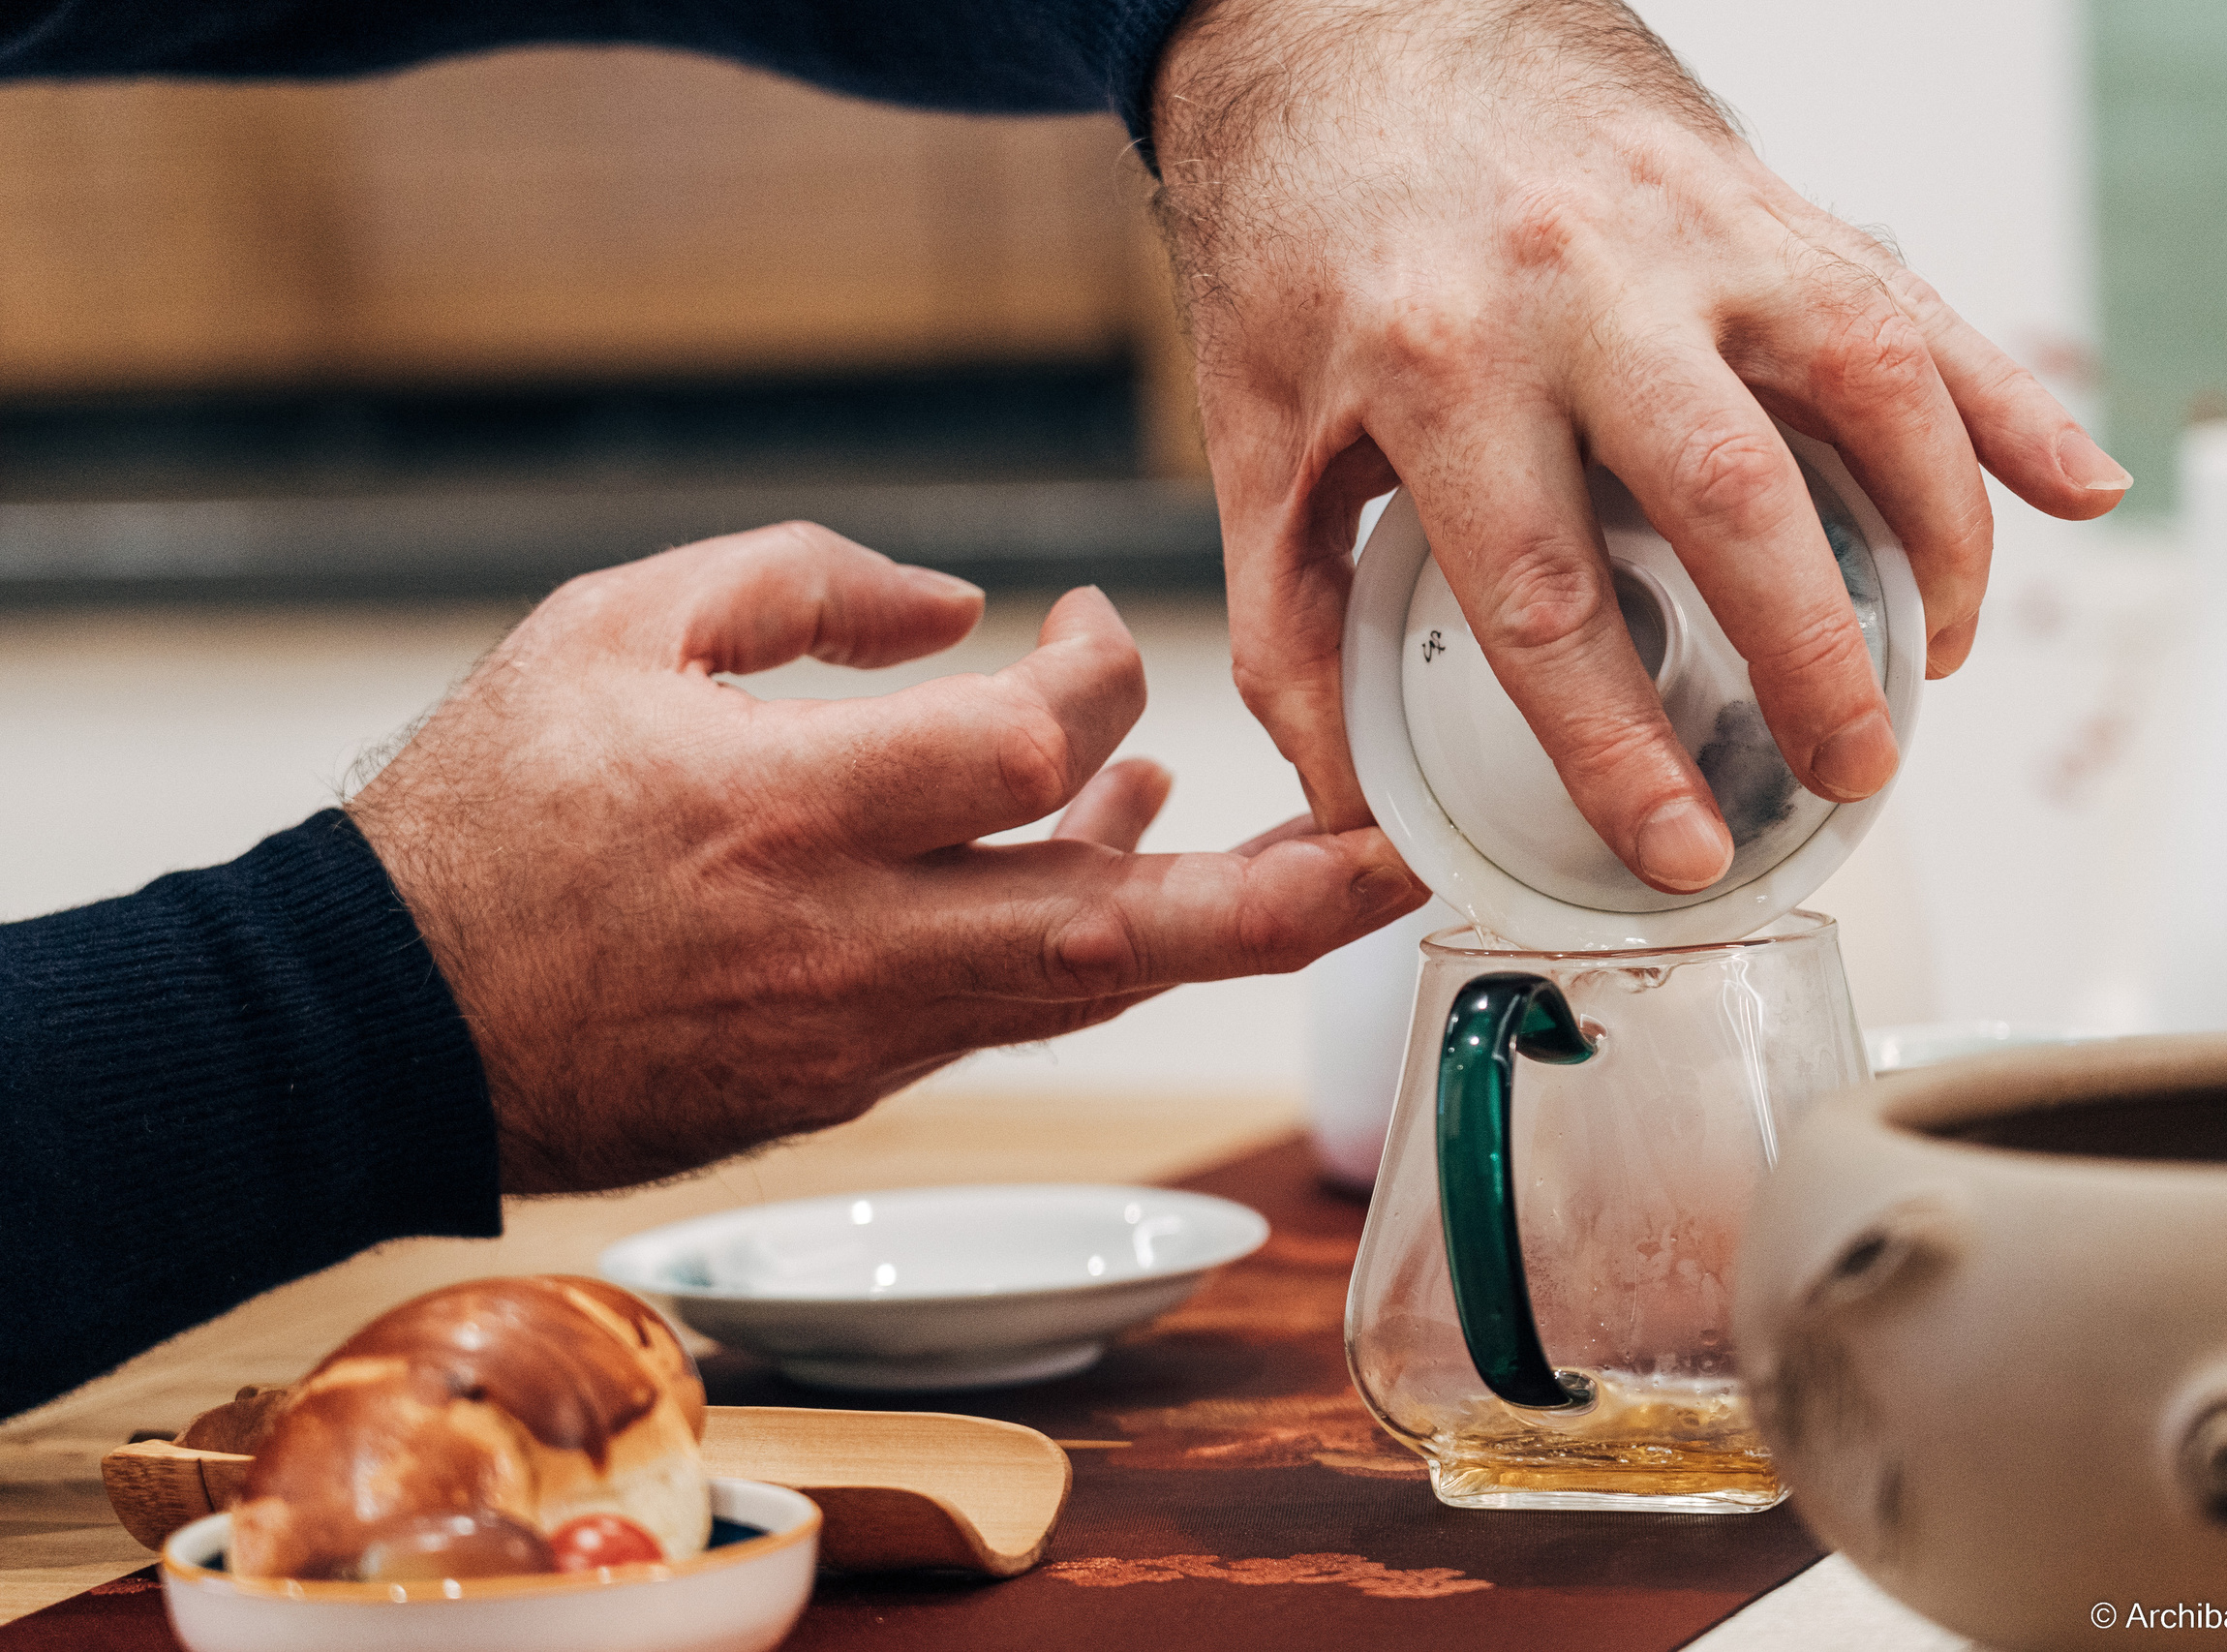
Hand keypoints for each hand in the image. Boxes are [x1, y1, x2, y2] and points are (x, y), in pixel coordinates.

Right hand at [348, 521, 1419, 1193]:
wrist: (392, 1024)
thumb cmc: (488, 818)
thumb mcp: (610, 629)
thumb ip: (797, 582)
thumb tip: (958, 604)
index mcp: (787, 809)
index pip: (1021, 752)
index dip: (1096, 678)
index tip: (1089, 629)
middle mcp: (851, 938)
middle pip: (1114, 930)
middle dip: (1279, 899)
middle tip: (1409, 861)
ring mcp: (863, 1028)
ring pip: (1083, 992)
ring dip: (1213, 927)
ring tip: (1326, 872)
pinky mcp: (855, 1079)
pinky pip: (1013, 1013)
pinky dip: (1091, 944)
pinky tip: (1126, 872)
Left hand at [1150, 0, 2129, 891]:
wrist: (1343, 22)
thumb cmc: (1301, 232)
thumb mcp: (1253, 430)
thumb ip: (1289, 618)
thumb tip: (1344, 792)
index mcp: (1438, 365)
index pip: (1550, 600)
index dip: (1623, 748)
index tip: (1682, 847)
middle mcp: (1578, 291)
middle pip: (1733, 504)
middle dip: (1813, 661)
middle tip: (1852, 769)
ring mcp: (1687, 229)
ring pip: (1863, 388)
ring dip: (1933, 538)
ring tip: (1939, 659)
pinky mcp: (1759, 191)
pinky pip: (1910, 299)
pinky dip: (2006, 397)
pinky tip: (2077, 487)